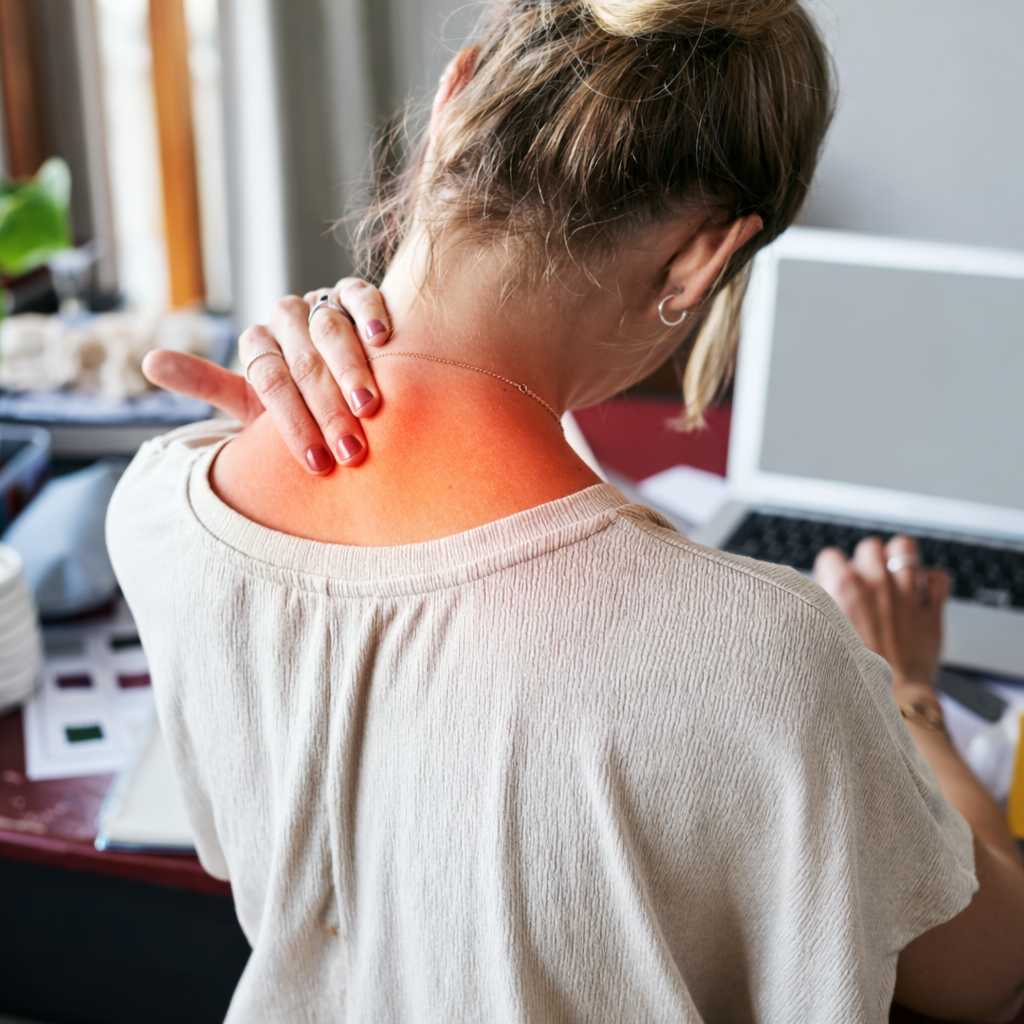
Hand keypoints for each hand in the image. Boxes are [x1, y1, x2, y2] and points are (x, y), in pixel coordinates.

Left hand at [141, 278, 392, 473]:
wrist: (339, 383)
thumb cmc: (296, 403)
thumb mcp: (250, 401)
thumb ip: (205, 382)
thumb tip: (148, 361)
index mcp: (256, 345)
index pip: (269, 381)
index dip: (293, 423)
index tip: (315, 463)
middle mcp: (283, 318)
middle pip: (302, 361)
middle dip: (327, 411)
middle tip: (349, 450)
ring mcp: (318, 302)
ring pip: (329, 329)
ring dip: (351, 370)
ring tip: (369, 408)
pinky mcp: (351, 292)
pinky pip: (360, 296)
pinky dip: (371, 314)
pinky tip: (384, 340)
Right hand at [813, 535, 949, 691]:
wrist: (889, 701)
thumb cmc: (852, 675)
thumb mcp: (822, 634)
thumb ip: (822, 608)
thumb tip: (822, 594)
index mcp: (843, 588)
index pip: (831, 557)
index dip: (831, 571)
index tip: (834, 584)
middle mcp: (875, 584)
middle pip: (869, 547)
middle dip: (866, 561)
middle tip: (865, 582)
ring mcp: (906, 594)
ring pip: (905, 549)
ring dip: (899, 560)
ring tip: (895, 575)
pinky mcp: (931, 610)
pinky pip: (938, 577)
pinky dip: (931, 581)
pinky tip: (921, 592)